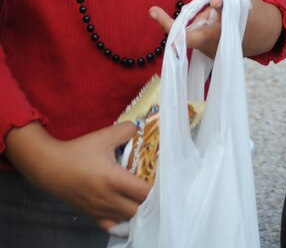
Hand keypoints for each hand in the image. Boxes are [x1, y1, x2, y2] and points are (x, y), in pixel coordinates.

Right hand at [5, 121, 149, 230]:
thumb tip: (141, 127)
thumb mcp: (104, 136)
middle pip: (138, 211)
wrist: (51, 168)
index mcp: (114, 180)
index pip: (144, 192)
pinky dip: (123, 223)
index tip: (167, 182)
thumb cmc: (79, 151)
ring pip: (127, 219)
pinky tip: (129, 216)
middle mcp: (109, 199)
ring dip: (139, 213)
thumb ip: (126, 130)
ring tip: (147, 201)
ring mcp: (100, 210)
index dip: (158, 190)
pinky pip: (111, 225)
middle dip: (151, 203)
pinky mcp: (92, 214)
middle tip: (159, 192)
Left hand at [149, 0, 282, 58]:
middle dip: (171, 26)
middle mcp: (219, 38)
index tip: (215, 0)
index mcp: (230, 18)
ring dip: (187, 21)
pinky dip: (193, 27)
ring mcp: (212, 50)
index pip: (223, 10)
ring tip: (192, 10)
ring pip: (190, 33)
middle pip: (191, 36)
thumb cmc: (249, 7)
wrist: (262, 34)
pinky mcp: (208, 55)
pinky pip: (193, 38)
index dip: (218, 4)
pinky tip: (204, 20)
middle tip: (154, 11)